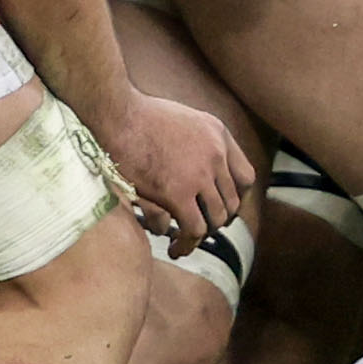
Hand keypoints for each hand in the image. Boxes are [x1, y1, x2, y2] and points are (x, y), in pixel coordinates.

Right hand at [99, 92, 252, 253]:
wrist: (117, 115)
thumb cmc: (138, 116)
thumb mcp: (183, 118)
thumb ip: (199, 141)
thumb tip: (198, 169)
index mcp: (218, 134)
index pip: (245, 177)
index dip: (235, 198)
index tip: (220, 207)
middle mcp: (215, 154)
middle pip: (232, 202)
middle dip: (216, 221)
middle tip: (199, 229)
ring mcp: (199, 174)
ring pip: (216, 219)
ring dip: (201, 236)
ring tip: (185, 243)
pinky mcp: (177, 193)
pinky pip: (193, 229)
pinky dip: (187, 244)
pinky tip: (176, 247)